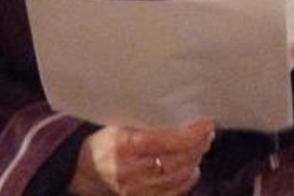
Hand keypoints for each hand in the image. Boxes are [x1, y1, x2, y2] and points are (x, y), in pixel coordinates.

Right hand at [69, 119, 214, 195]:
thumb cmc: (107, 142)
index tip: (206, 123)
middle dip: (198, 145)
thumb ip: (146, 119)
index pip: (166, 141)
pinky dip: (188, 178)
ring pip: (178, 177)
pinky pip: (174, 192)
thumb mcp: (120, 123)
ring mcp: (136, 190)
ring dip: (195, 159)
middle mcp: (131, 172)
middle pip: (177, 161)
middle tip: (208, 131)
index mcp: (124, 145)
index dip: (191, 134)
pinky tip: (192, 165)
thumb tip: (181, 107)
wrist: (86, 173)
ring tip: (202, 144)